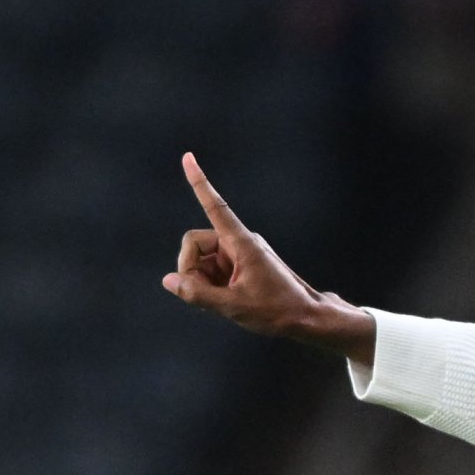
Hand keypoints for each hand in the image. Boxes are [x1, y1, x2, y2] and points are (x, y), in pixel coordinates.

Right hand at [163, 153, 377, 362]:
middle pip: (194, 243)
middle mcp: (238, 242)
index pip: (215, 206)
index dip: (199, 182)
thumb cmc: (276, 310)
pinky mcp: (239, 266)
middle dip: (190, 269)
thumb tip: (169, 281)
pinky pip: (211, 271)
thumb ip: (197, 294)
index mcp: (241, 242)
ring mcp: (238, 254)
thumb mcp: (233, 306)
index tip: (188, 157)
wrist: (306, 318)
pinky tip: (224, 301)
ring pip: (200, 261)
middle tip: (200, 295)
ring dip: (201, 282)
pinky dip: (210, 286)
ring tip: (222, 301)